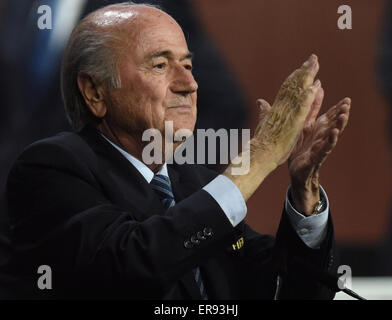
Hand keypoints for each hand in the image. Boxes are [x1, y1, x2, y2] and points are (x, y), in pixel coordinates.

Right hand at [225, 54, 320, 201]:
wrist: (260, 154)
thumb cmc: (262, 142)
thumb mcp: (264, 123)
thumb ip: (264, 111)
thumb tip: (260, 101)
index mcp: (277, 108)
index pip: (288, 89)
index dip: (297, 77)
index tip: (303, 66)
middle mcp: (281, 108)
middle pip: (294, 86)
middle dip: (304, 71)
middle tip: (313, 58)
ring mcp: (287, 114)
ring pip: (298, 92)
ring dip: (307, 77)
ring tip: (315, 64)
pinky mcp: (292, 123)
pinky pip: (302, 108)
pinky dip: (308, 96)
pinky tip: (315, 86)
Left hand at [288, 87, 350, 214]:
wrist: (294, 172)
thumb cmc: (299, 148)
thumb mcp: (303, 126)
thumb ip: (310, 109)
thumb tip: (317, 89)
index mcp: (317, 129)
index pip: (331, 116)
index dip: (339, 108)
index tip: (347, 99)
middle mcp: (321, 137)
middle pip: (333, 123)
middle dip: (341, 114)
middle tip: (348, 103)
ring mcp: (319, 147)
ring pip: (332, 134)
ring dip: (338, 125)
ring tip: (344, 115)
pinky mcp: (315, 157)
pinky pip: (324, 148)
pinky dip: (330, 140)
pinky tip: (335, 133)